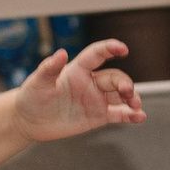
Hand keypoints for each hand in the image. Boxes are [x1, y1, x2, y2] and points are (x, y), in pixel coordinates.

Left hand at [9, 40, 144, 141]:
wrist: (29, 121)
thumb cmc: (31, 97)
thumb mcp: (38, 82)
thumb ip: (49, 68)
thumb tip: (61, 52)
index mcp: (78, 69)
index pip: (97, 55)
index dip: (110, 49)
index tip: (123, 49)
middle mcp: (90, 82)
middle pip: (115, 78)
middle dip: (125, 83)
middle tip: (127, 92)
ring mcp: (96, 99)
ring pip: (121, 95)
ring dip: (132, 98)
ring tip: (136, 106)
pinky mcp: (98, 116)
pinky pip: (118, 114)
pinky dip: (130, 115)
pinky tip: (139, 117)